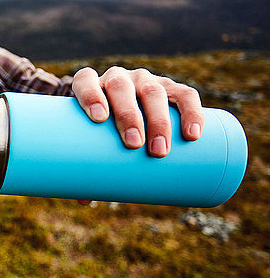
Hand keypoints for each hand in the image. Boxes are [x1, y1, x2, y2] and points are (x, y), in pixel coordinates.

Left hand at [72, 66, 204, 157]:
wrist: (122, 111)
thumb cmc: (99, 132)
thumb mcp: (89, 145)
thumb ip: (84, 166)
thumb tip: (83, 199)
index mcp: (92, 84)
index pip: (86, 81)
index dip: (91, 95)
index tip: (98, 119)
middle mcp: (118, 78)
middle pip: (122, 88)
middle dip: (129, 116)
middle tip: (134, 145)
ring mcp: (145, 81)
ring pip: (153, 92)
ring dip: (159, 120)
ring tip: (159, 150)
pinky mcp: (171, 88)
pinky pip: (185, 95)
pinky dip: (192, 112)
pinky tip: (193, 132)